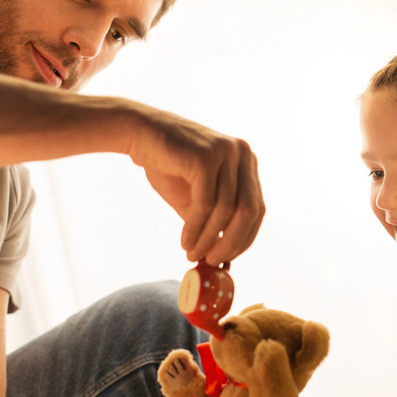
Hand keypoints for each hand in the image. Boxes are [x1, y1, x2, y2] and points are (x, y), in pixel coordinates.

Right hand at [127, 106, 264, 265]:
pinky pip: (205, 203)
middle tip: (212, 262)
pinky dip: (196, 228)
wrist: (140, 133)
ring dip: (209, 239)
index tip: (227, 258)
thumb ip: (211, 220)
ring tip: (192, 253)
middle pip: (249, 211)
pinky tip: (185, 241)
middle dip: (231, 243)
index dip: (244, 238)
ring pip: (226, 210)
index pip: (257, 208)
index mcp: (246, 162)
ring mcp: (226, 153)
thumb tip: (220, 256)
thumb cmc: (167, 165)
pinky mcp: (206, 157)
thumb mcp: (195, 197)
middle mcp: (242, 154)